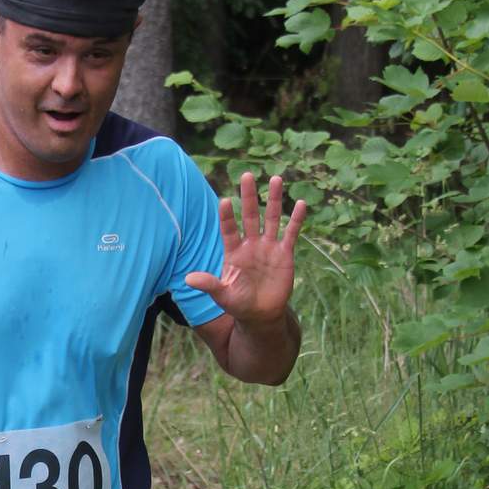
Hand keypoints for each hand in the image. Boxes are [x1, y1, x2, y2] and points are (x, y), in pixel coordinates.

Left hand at [185, 172, 305, 327]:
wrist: (261, 314)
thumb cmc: (238, 304)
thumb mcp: (222, 295)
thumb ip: (209, 284)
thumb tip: (188, 279)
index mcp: (233, 252)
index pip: (228, 229)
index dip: (227, 216)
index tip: (224, 200)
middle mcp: (250, 244)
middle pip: (250, 215)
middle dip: (249, 196)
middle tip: (247, 174)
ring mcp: (268, 247)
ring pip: (272, 218)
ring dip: (273, 200)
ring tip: (275, 179)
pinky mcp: (284, 254)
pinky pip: (290, 233)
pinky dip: (296, 219)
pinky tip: (300, 203)